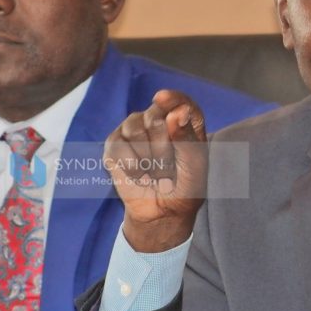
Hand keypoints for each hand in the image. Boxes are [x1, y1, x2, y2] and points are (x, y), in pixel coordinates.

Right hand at [103, 90, 207, 251]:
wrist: (163, 212)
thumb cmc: (185, 186)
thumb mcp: (195, 165)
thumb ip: (187, 138)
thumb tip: (176, 112)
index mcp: (183, 121)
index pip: (179, 101)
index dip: (172, 98)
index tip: (162, 98)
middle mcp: (158, 119)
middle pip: (155, 116)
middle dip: (163, 149)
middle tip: (170, 172)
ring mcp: (134, 129)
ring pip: (134, 129)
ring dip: (148, 160)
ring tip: (155, 175)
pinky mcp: (115, 144)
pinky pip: (118, 146)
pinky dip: (131, 167)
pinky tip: (140, 176)